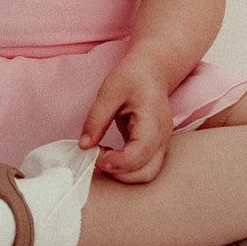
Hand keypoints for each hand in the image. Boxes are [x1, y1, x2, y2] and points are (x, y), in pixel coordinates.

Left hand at [78, 49, 173, 183]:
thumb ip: (96, 119)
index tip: (93, 152)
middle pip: (145, 173)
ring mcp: (162, 144)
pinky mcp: (155, 147)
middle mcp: (162, 139)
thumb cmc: (132, 77)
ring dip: (123, 174)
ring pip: (146, 174)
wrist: (152, 70)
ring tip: (102, 156)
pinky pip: (144, 167)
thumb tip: (83, 146)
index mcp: (153, 123)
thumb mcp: (109, 91)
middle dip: (118, 173)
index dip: (114, 162)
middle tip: (96, 156)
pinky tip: (110, 154)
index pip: (137, 156)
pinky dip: (126, 168)